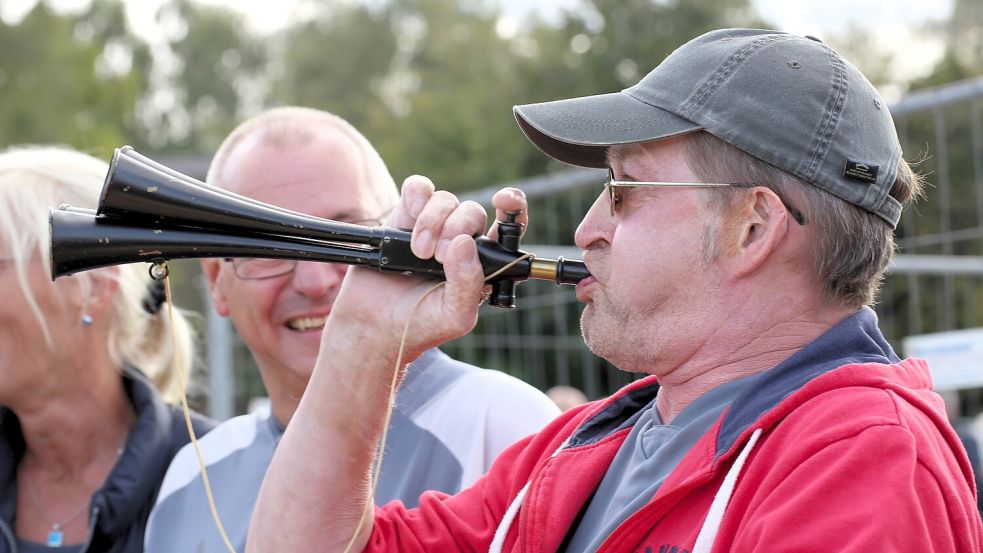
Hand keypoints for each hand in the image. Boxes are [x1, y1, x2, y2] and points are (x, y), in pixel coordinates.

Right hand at [324, 176, 528, 361]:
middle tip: (438, 257)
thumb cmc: (420, 323)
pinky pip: (418, 188)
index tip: (501, 200)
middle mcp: (460, 241)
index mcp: (482, 262)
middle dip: (457, 229)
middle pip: (472, 212)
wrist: (374, 326)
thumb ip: (468, 284)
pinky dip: (417, 195)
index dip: (513, 207)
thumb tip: (465, 243)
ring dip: (433, 221)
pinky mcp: (403, 218)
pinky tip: (410, 215)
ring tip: (418, 252)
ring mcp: (432, 227)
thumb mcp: (454, 315)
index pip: (509, 226)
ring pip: (446, 199)